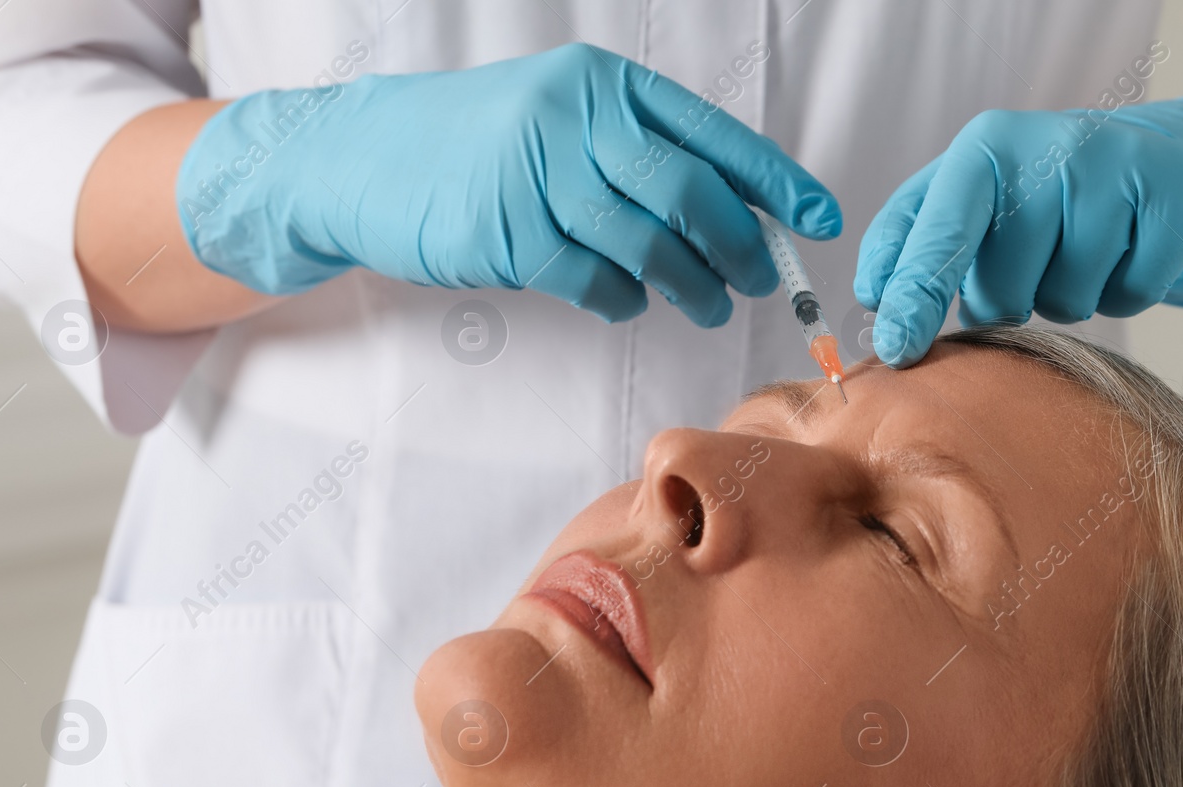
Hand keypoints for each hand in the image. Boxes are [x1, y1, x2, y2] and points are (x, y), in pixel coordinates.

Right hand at [176, 43, 840, 326]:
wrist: (363, 158)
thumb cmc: (475, 145)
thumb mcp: (558, 119)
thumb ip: (634, 153)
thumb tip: (729, 211)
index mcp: (602, 84)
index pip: (712, 133)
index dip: (775, 181)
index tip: (820, 219)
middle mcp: (577, 119)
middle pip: (690, 193)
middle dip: (739, 246)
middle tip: (760, 281)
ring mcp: (539, 175)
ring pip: (648, 244)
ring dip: (689, 285)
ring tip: (706, 305)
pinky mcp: (508, 234)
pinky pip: (593, 280)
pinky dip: (621, 299)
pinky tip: (626, 302)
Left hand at [854, 98, 1182, 364]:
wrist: (1177, 162)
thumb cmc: (1050, 196)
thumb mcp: (976, 201)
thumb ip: (917, 244)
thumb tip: (876, 301)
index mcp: (984, 149)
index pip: (936, 234)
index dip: (913, 296)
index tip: (895, 348)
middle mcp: (1046, 148)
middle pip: (1002, 291)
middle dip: (1010, 301)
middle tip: (1035, 261)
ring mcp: (1114, 169)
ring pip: (1066, 301)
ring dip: (1069, 299)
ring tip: (1086, 252)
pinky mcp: (1172, 199)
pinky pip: (1129, 296)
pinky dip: (1125, 294)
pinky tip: (1129, 254)